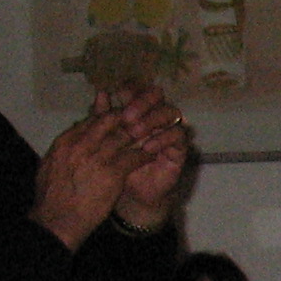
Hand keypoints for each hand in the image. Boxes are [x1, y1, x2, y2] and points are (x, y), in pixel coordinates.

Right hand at [34, 100, 149, 249]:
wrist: (56, 221)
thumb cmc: (51, 198)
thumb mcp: (50, 167)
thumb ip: (62, 151)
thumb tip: (68, 142)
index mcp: (66, 141)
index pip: (92, 120)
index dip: (108, 118)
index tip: (120, 122)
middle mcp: (81, 144)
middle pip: (109, 120)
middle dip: (126, 120)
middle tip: (139, 123)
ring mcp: (97, 157)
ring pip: (125, 135)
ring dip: (140, 134)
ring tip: (151, 135)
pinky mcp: (113, 173)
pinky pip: (135, 156)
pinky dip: (145, 154)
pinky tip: (153, 154)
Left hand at [105, 87, 193, 231]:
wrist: (131, 192)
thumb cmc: (118, 163)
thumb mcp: (107, 140)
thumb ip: (104, 117)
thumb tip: (101, 93)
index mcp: (137, 108)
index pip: (138, 88)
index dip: (130, 89)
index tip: (117, 96)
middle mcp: (155, 114)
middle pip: (156, 95)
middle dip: (142, 102)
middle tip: (127, 116)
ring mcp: (169, 128)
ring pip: (170, 112)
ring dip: (152, 120)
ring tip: (135, 132)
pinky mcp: (179, 147)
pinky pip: (177, 135)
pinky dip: (163, 139)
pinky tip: (148, 147)